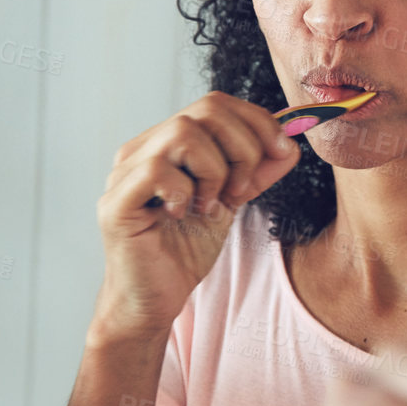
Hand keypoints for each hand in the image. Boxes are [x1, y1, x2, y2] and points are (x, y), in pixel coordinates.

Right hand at [91, 90, 299, 340]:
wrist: (156, 300)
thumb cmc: (184, 251)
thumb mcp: (231, 203)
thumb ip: (257, 172)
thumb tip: (290, 145)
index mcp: (167, 144)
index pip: (216, 104)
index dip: (257, 121)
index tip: (283, 151)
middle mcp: (142, 149)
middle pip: (205, 109)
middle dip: (244, 147)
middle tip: (242, 188)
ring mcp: (125, 173)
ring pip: (183, 133)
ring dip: (215, 170)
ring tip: (212, 204)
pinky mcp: (116, 202)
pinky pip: (158, 171)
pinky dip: (186, 193)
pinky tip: (185, 215)